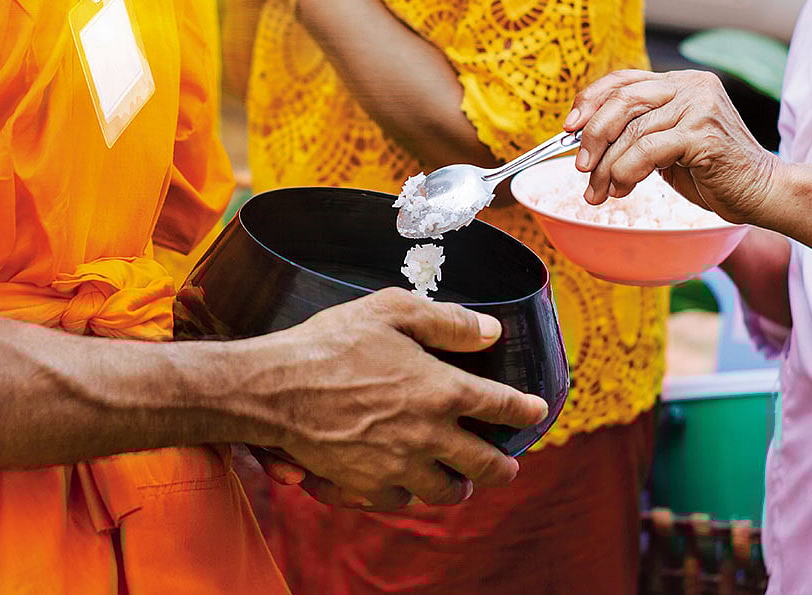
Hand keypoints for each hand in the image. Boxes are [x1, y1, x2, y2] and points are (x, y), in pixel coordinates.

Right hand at [255, 288, 547, 510]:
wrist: (274, 389)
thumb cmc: (330, 343)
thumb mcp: (391, 310)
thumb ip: (447, 321)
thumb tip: (489, 331)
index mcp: (442, 390)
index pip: (502, 406)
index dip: (525, 409)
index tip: (537, 411)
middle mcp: (429, 436)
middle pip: (486, 465)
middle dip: (503, 466)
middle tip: (507, 465)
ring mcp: (398, 466)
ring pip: (447, 492)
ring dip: (459, 486)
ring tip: (460, 481)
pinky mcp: (367, 485)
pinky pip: (401, 501)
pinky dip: (409, 494)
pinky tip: (407, 482)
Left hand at [564, 69, 782, 224]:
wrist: (760, 191)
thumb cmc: (711, 172)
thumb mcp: (665, 146)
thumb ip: (635, 135)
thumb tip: (583, 145)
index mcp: (679, 83)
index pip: (623, 80)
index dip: (590, 101)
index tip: (568, 129)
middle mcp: (690, 86)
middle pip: (622, 101)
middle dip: (592, 137)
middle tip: (580, 168)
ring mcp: (699, 106)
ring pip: (631, 131)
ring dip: (606, 167)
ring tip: (599, 192)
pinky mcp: (703, 133)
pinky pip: (646, 150)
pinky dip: (625, 172)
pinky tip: (622, 188)